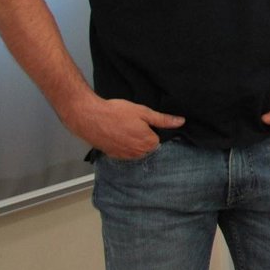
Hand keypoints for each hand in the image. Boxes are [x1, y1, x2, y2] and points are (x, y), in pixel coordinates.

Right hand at [65, 97, 183, 159]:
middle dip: (144, 136)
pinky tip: (117, 134)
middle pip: (148, 146)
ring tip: (124, 128)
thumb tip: (181, 122)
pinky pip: (125, 152)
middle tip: (133, 124)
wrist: (89, 117)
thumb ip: (163, 120)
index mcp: (149, 143)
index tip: (145, 122)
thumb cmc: (116, 112)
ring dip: (134, 142)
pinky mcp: (113, 155)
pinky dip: (123, 145)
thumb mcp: (143, 112)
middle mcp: (138, 153)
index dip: (153, 129)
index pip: (159, 139)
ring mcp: (125, 156)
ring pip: (137, 150)